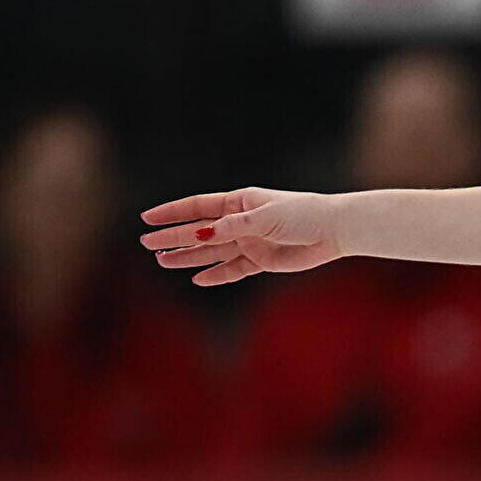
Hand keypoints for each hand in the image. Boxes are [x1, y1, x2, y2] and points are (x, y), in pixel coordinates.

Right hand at [139, 188, 345, 286]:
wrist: (333, 231)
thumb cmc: (301, 214)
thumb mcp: (263, 218)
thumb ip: (231, 227)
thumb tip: (199, 234)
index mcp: (238, 202)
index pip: (197, 207)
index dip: (172, 213)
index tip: (148, 218)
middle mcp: (240, 222)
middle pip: (199, 231)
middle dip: (173, 237)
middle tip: (147, 244)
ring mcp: (249, 242)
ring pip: (212, 251)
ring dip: (188, 256)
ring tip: (164, 261)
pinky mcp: (261, 261)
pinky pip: (233, 269)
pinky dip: (217, 274)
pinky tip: (198, 278)